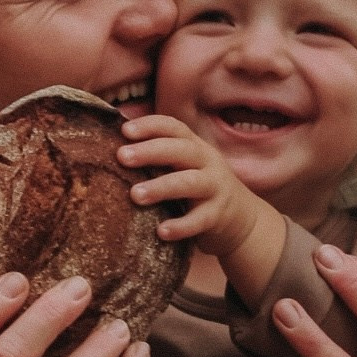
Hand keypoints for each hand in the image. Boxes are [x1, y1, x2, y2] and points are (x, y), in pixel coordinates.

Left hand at [114, 110, 284, 291]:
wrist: (242, 220)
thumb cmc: (199, 190)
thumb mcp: (185, 167)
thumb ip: (160, 159)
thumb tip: (114, 149)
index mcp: (195, 147)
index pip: (173, 128)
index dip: (150, 125)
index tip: (124, 129)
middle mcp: (207, 162)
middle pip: (180, 150)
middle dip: (150, 151)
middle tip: (122, 157)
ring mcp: (215, 188)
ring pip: (189, 183)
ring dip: (161, 187)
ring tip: (135, 195)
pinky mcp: (218, 216)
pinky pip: (199, 220)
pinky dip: (180, 226)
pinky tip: (160, 232)